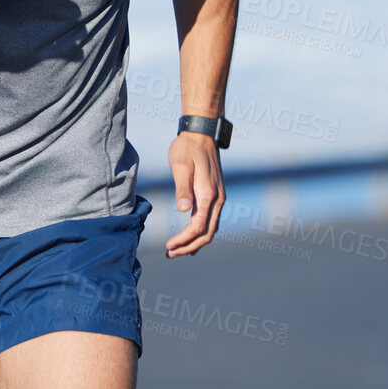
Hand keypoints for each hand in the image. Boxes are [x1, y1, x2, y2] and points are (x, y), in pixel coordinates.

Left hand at [165, 132, 223, 257]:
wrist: (202, 134)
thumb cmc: (187, 149)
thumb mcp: (181, 166)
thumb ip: (183, 189)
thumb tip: (184, 210)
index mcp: (209, 195)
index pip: (198, 227)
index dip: (183, 240)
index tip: (168, 247)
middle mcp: (218, 199)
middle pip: (207, 234)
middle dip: (189, 247)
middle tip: (169, 254)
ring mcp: (219, 198)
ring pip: (211, 230)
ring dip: (194, 242)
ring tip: (176, 250)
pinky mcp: (216, 195)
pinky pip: (211, 221)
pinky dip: (200, 233)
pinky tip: (189, 238)